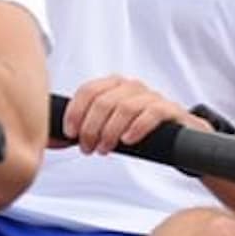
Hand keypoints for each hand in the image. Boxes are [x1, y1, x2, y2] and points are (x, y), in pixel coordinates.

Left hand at [59, 75, 195, 153]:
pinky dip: (136, 127)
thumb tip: (55, 139)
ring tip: (105, 149)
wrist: (179, 139)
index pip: (89, 90)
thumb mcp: (110, 126)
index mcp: (114, 86)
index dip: (76, 111)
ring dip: (110, 132)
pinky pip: (152, 112)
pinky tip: (128, 141)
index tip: (70, 132)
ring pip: (125, 107)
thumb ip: (86, 128)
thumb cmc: (139, 132)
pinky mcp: (170, 110)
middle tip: (88, 148)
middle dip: (91, 128)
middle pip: (104, 101)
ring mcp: (152, 96)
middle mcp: (132, 87)